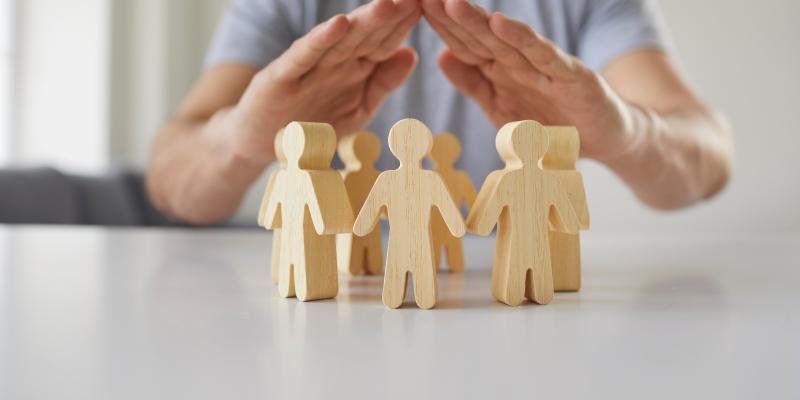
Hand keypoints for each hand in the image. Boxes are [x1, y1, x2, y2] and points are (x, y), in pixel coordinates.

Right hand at [223, 0, 420, 164]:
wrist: (259, 141)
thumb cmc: (312, 121)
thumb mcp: (358, 107)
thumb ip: (383, 82)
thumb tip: (412, 53)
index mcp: (356, 65)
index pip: (387, 40)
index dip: (409, 24)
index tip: (434, 5)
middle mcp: (335, 59)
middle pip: (369, 33)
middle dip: (394, 14)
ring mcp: (309, 65)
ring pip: (342, 39)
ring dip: (365, 20)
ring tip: (389, 2)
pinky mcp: (284, 75)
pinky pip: (305, 55)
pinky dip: (321, 40)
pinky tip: (339, 24)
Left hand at [422, 0, 636, 160]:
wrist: (605, 139)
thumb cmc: (551, 122)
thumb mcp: (502, 107)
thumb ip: (474, 83)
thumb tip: (442, 55)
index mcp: (499, 70)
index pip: (462, 44)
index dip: (437, 26)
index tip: (410, 6)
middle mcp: (519, 61)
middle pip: (478, 35)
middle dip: (450, 14)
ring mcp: (545, 67)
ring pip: (506, 40)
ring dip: (478, 21)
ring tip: (452, 2)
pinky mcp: (571, 76)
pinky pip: (544, 57)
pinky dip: (523, 40)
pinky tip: (502, 24)